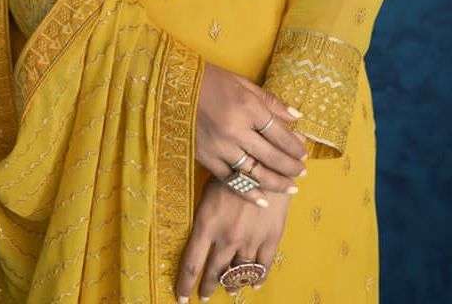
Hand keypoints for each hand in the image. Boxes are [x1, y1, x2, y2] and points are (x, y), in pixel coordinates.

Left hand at [175, 178, 292, 300]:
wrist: (266, 162)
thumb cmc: (232, 170)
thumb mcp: (208, 191)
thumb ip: (203, 217)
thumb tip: (198, 236)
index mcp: (206, 224)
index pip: (192, 264)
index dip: (185, 284)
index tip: (181, 298)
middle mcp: (226, 237)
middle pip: (214, 272)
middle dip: (207, 287)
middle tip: (203, 296)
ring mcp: (249, 240)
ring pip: (238, 273)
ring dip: (231, 284)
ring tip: (228, 290)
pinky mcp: (270, 239)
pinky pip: (263, 267)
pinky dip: (257, 279)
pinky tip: (253, 284)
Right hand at [195, 63, 307, 207]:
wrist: (174, 87)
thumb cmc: (211, 81)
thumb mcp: (243, 83)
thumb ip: (271, 101)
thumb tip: (296, 117)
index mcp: (248, 107)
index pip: (280, 134)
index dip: (295, 147)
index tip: (304, 153)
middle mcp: (236, 129)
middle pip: (271, 156)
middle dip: (291, 167)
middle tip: (302, 173)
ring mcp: (221, 147)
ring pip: (255, 173)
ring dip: (276, 183)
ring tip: (291, 188)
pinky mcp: (206, 158)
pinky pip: (231, 181)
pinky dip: (248, 193)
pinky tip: (263, 200)